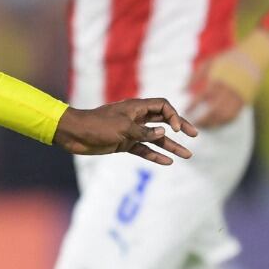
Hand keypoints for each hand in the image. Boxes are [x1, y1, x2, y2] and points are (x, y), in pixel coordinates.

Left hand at [53, 98, 197, 164]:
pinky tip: (167, 162)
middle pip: (163, 121)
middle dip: (179, 128)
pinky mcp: (123, 144)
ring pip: (155, 138)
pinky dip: (154, 155)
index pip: (163, 107)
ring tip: (187, 155)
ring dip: (170, 146)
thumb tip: (163, 132)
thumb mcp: (122, 128)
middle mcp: (136, 118)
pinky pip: (143, 149)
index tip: (176, 129)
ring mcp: (130, 132)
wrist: (73, 134)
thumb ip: (143, 132)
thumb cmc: (96, 125)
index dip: (173, 116)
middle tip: (194, 136)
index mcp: (136, 107)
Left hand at [188, 29, 268, 128]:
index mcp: (219, 79)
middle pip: (214, 110)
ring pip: (225, 116)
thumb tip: (181, 91)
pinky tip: (216, 123)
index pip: (202, 97)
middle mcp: (230, 89)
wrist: (256, 55)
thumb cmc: (228, 58)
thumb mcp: (209, 62)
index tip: (185, 111)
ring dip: (213, 123)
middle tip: (193, 123)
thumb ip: (194, 77)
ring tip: (203, 125)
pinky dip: (224, 122)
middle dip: (203, 119)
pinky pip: (235, 116)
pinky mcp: (246, 100)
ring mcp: (239, 96)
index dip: (192, 106)